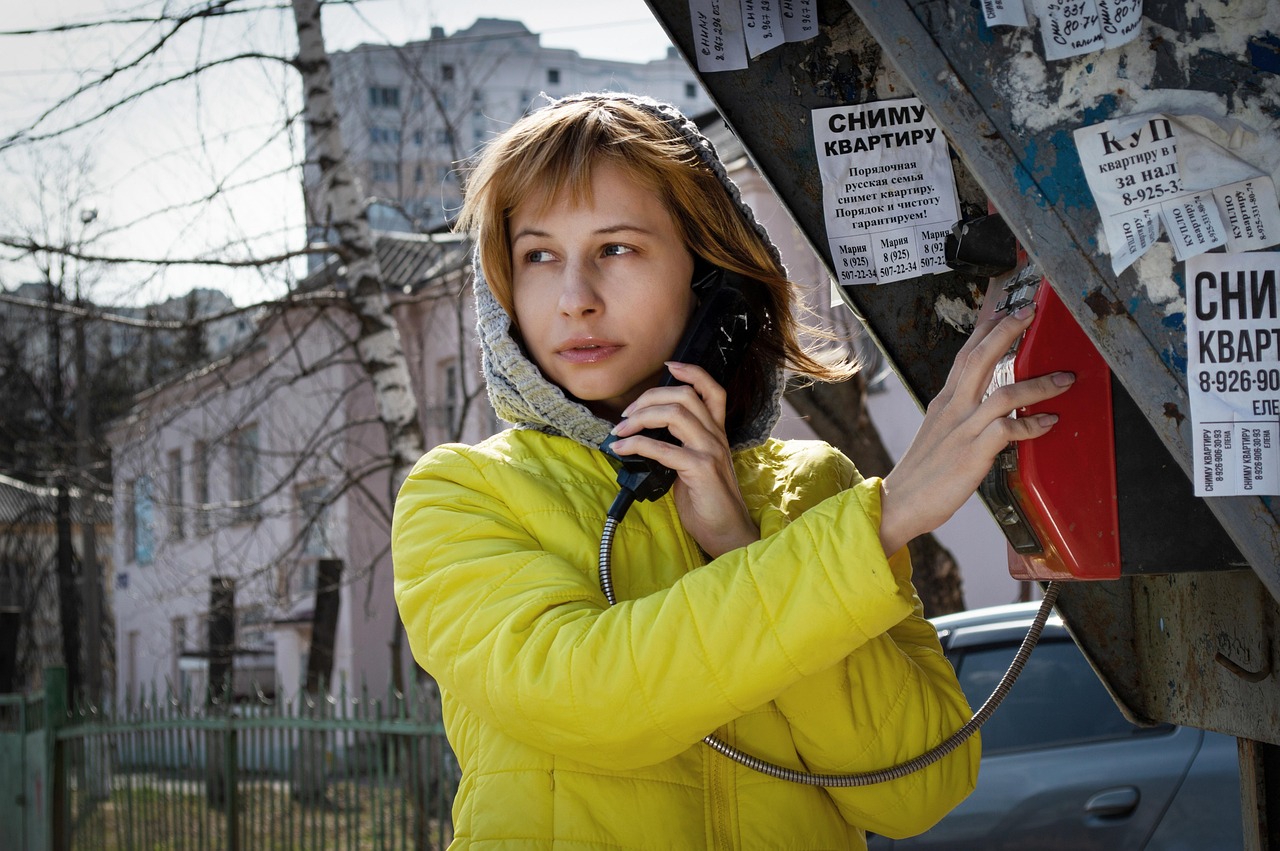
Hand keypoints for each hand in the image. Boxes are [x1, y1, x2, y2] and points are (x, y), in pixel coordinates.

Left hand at [606, 362, 758, 556]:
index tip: (669, 367)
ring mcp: (710, 451)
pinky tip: (622, 449)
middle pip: (685, 396)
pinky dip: (637, 444)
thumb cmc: (708, 502)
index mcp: (716, 433)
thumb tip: (644, 437)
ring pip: (675, 414)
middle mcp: (716, 436)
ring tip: (620, 430)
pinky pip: (664, 448)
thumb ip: (679, 446)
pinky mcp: (701, 470)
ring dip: (640, 417)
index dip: (691, 372)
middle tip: (627, 414)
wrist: (727, 532)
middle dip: (650, 397)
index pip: (712, 389)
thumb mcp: (694, 467)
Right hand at [879, 304, 1075, 554]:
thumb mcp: (938, 430)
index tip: (1006, 308)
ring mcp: (963, 430)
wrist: (900, 502)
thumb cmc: (923, 471)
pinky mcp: (973, 454)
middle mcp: (954, 408)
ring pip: (1004, 393)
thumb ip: (962, 412)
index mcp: (945, 401)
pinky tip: (1049, 423)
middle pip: (980, 358)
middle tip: (1030, 312)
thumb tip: (987, 402)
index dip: (986, 329)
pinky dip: (1032, 425)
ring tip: (1065, 379)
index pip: (965, 354)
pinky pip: (1008, 431)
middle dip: (1007, 331)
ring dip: (1039, 384)